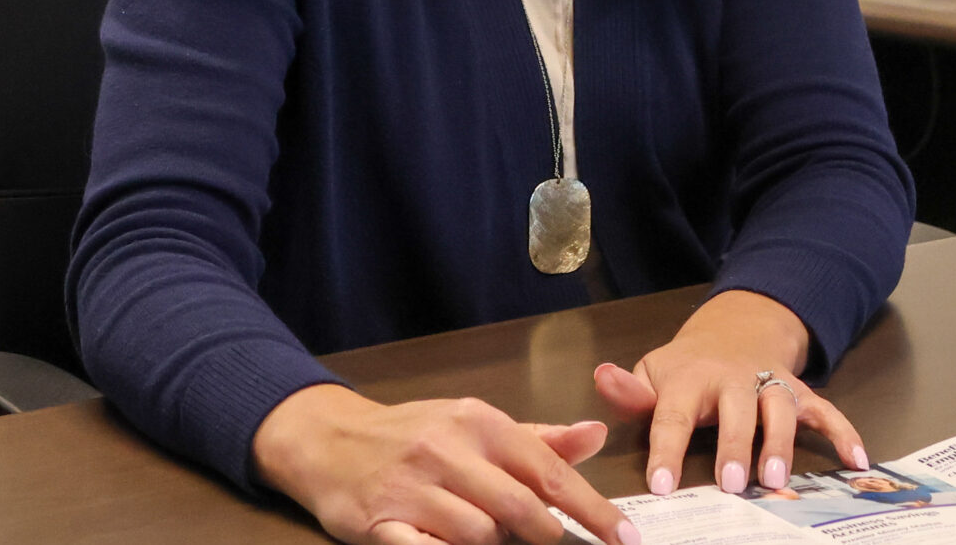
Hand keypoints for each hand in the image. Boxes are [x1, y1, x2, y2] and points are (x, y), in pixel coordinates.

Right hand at [251, 383, 638, 544]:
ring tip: (488, 536)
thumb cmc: (415, 434)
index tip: (625, 538)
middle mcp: (447, 450)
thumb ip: (538, 437)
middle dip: (548, 537)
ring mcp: (411, 488)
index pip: (549, 472)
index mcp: (479, 422)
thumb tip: (597, 433)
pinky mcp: (380, 522)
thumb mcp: (475, 424)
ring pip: (479, 536)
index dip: (593, 510)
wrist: (330, 438)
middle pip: (521, 510)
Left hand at [591, 289, 867, 498]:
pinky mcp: (799, 391)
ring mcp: (769, 382)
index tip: (661, 487)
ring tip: (778, 479)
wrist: (735, 331)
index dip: (666, 451)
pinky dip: (844, 432)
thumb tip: (602, 378)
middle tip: (733, 485)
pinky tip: (856, 461)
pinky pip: (825, 409)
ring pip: (779, 407)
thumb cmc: (687, 369)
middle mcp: (733, 379)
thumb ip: (629, 390)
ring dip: (781, 441)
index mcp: (690, 379)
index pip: (672, 416)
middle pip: (736, 410)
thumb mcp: (652, 373)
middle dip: (735, 446)